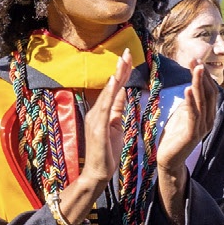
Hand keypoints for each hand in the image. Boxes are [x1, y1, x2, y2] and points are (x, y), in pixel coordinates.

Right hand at [59, 55, 132, 224]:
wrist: (98, 173)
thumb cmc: (107, 152)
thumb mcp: (116, 126)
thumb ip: (117, 110)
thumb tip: (122, 93)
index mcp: (102, 112)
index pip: (113, 89)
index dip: (121, 73)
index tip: (128, 58)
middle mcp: (96, 112)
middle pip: (110, 86)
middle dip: (119, 68)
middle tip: (128, 51)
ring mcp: (95, 118)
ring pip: (107, 93)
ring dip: (115, 76)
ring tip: (122, 61)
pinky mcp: (97, 127)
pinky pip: (104, 107)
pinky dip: (109, 94)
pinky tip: (114, 82)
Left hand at [156, 62, 216, 177]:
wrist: (169, 160)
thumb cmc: (174, 137)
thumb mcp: (183, 115)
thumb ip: (190, 103)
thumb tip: (191, 87)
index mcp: (208, 115)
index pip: (210, 91)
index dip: (204, 76)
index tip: (196, 61)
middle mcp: (208, 120)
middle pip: (209, 93)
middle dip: (202, 75)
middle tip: (195, 60)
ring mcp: (201, 128)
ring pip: (203, 101)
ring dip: (198, 83)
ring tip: (195, 68)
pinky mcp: (192, 134)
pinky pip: (193, 114)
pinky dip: (190, 100)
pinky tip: (187, 88)